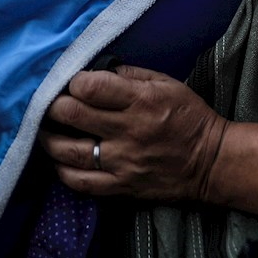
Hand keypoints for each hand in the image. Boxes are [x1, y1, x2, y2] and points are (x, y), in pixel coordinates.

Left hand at [41, 65, 227, 201]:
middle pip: (72, 115)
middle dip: (52, 106)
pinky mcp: (121, 186)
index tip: (71, 83)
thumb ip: (130, 74)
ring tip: (46, 130)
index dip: (72, 82)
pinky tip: (60, 160)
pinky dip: (63, 170)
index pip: (90, 87)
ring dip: (49, 138)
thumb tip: (97, 72)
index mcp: (140, 101)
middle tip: (48, 104)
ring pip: (68, 151)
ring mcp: (122, 162)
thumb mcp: (167, 83)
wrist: (212, 162)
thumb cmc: (189, 117)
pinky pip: (81, 182)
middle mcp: (128, 131)